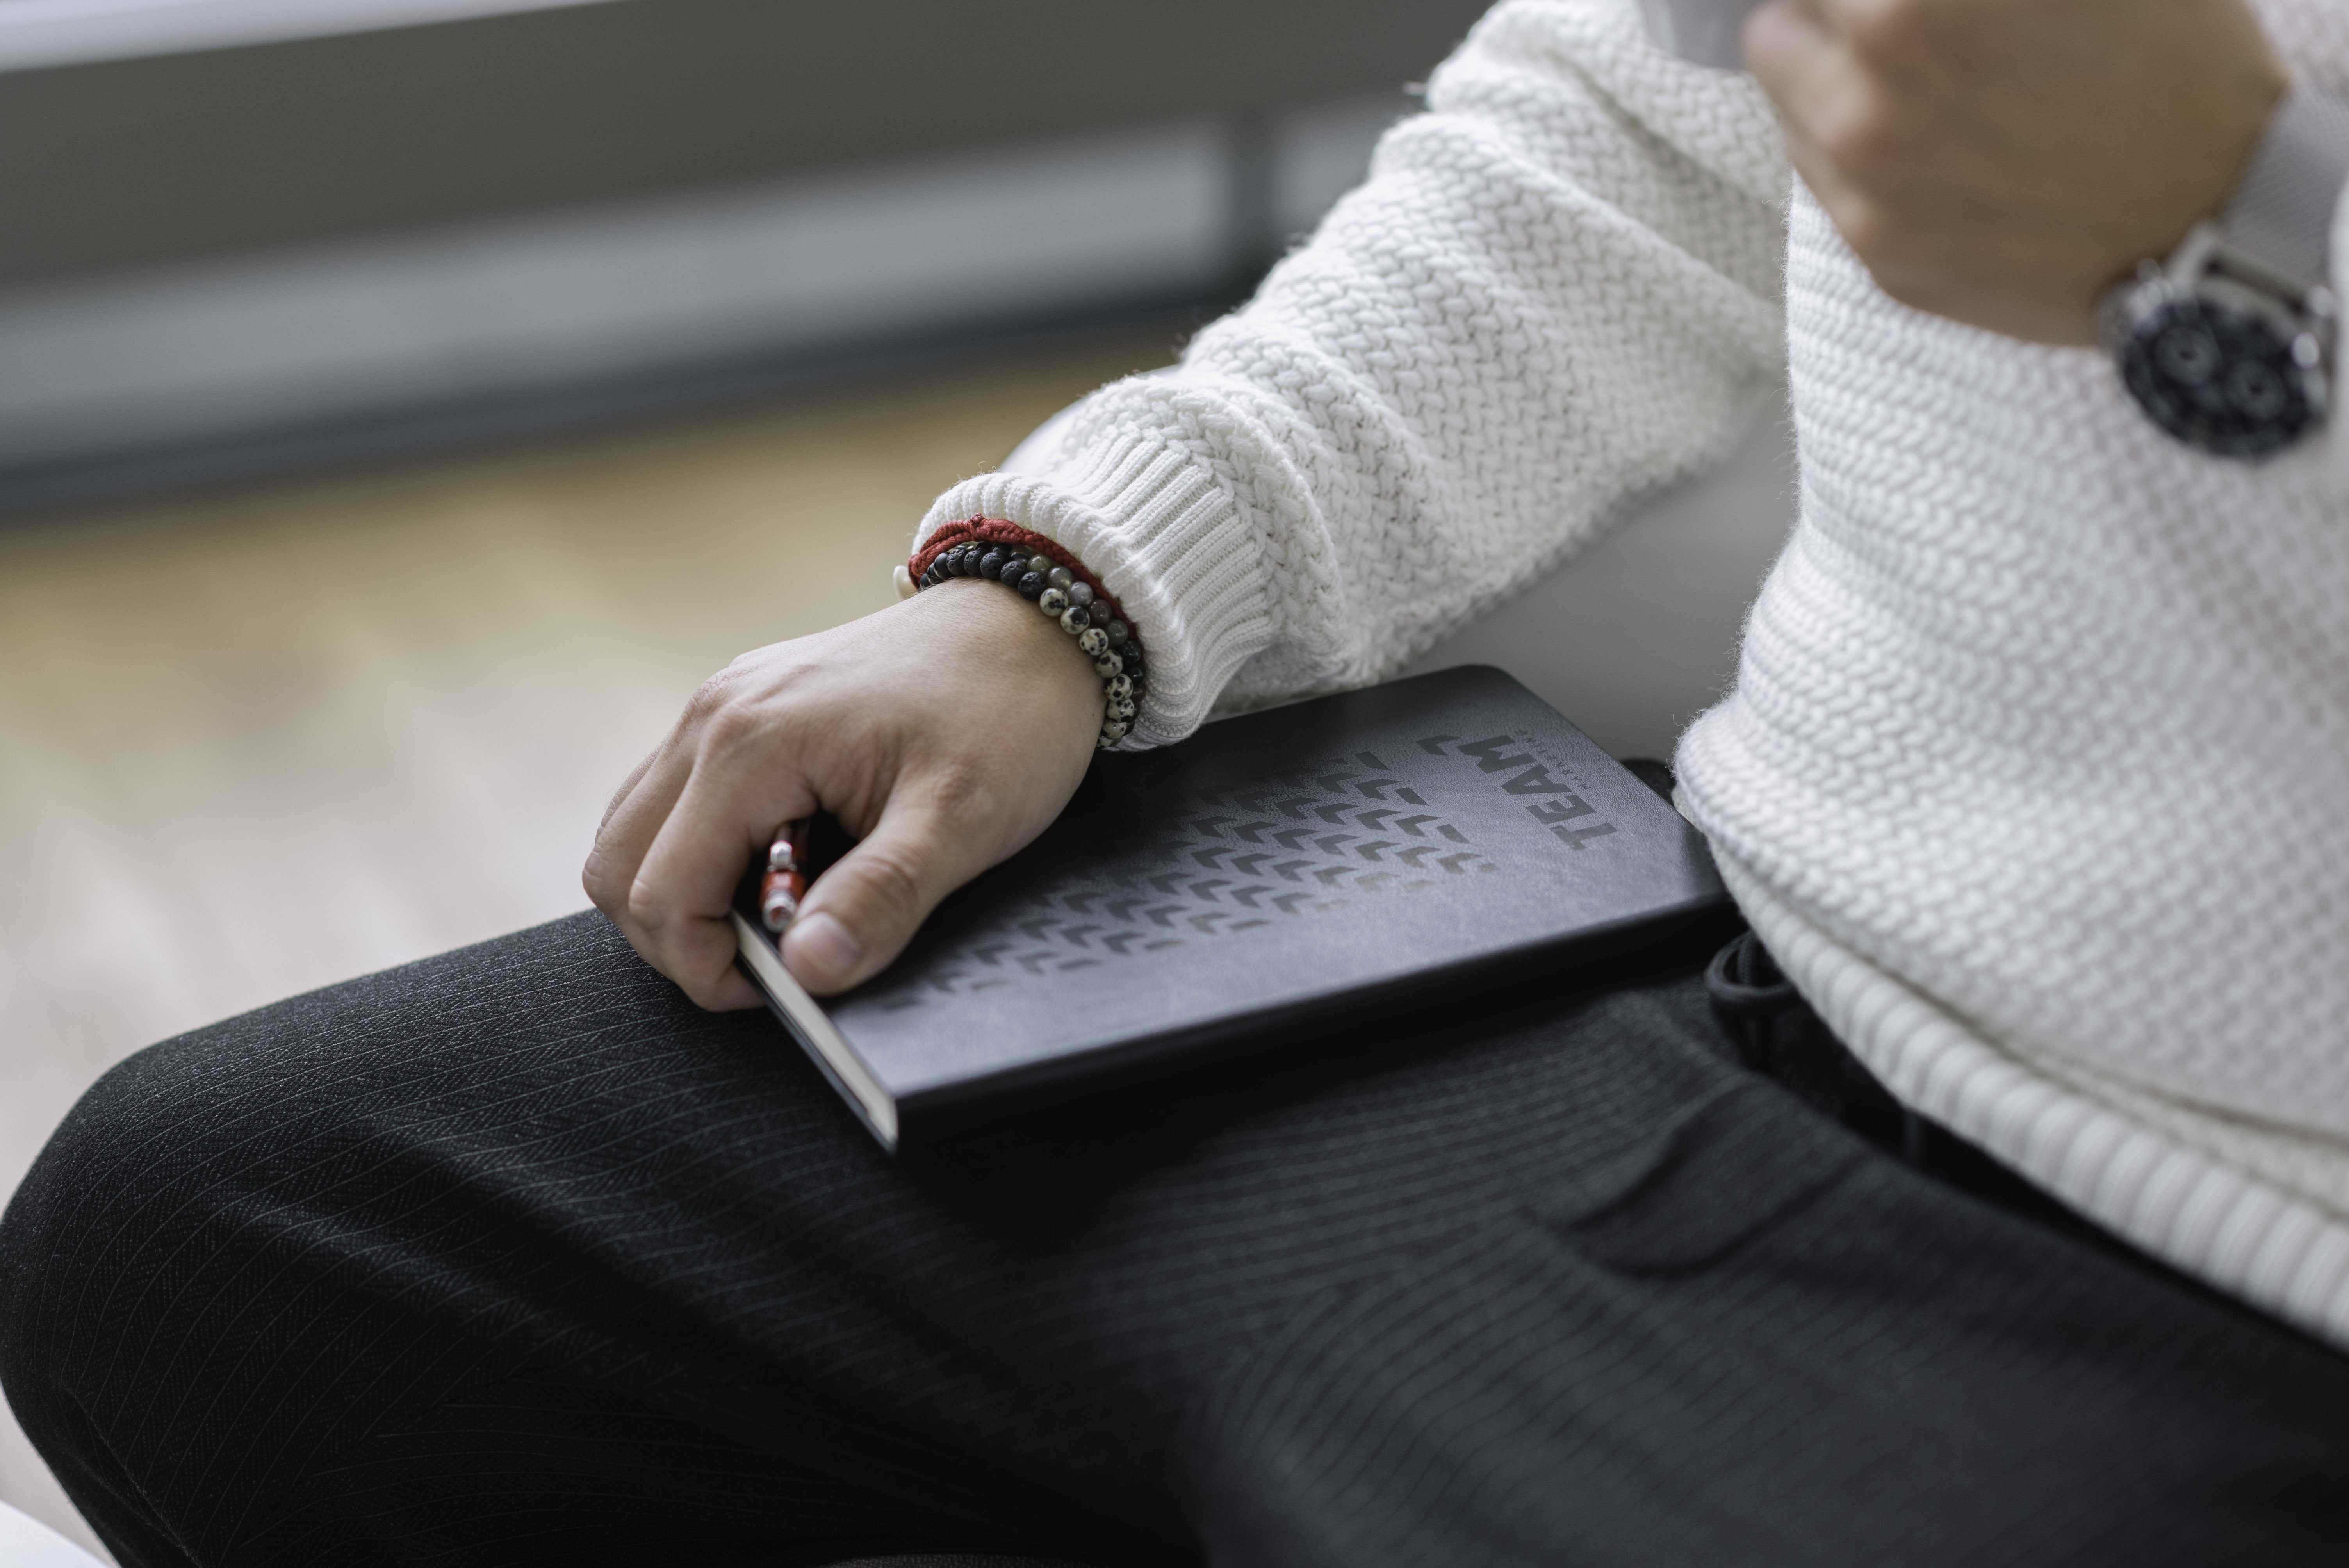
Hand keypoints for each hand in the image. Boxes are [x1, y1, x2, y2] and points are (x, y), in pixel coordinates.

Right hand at [586, 581, 1103, 1005]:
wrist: (1032, 622)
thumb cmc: (1007, 711)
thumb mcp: (963, 820)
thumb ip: (880, 898)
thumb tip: (805, 971)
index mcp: (750, 744)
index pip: (660, 895)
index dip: (707, 967)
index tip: (786, 986)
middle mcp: (712, 717)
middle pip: (619, 868)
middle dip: (681, 938)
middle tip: (777, 958)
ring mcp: (720, 706)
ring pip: (637, 833)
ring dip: (690, 893)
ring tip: (788, 909)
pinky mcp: (743, 709)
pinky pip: (679, 799)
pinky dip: (710, 850)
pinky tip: (790, 860)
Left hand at [1745, 0, 2287, 343]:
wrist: (2219, 218)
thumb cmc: (2167, 70)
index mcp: (1907, 9)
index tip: (1883, 1)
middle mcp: (1866, 103)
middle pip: (1773, 33)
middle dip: (1825, 21)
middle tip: (1890, 28)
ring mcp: (1863, 191)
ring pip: (1788, 114)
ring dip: (1831, 91)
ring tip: (1926, 92)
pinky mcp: (1877, 257)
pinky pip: (1828, 187)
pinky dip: (1862, 162)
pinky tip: (1940, 153)